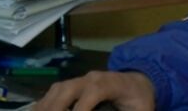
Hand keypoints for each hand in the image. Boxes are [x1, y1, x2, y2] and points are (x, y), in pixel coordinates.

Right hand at [33, 70, 154, 110]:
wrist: (139, 82)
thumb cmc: (139, 98)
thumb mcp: (143, 110)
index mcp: (109, 83)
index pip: (91, 93)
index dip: (81, 109)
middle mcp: (91, 78)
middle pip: (67, 89)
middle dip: (56, 108)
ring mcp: (80, 80)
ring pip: (57, 90)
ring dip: (46, 107)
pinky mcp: (72, 84)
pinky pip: (54, 91)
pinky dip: (44, 104)